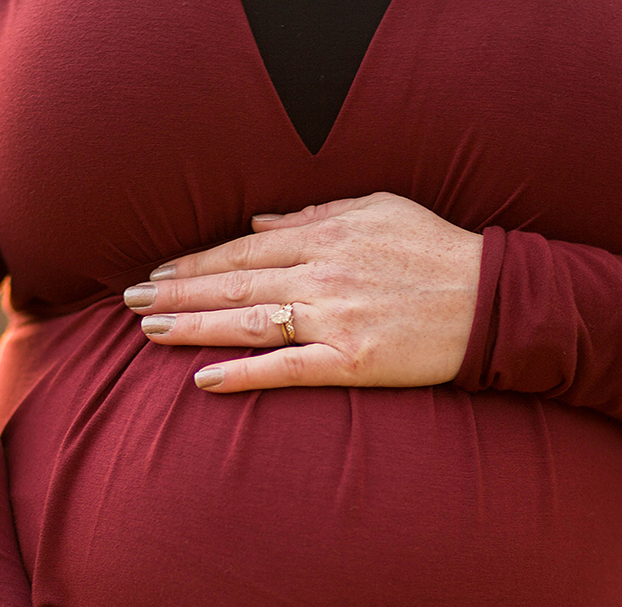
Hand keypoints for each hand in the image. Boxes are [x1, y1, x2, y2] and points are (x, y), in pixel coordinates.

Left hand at [124, 192, 481, 391]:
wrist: (492, 298)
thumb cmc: (436, 250)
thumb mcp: (377, 210)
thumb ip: (314, 215)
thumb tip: (257, 221)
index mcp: (326, 235)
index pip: (244, 248)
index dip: (195, 261)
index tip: (157, 272)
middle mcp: (322, 273)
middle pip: (234, 282)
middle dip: (177, 292)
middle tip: (129, 304)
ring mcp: (335, 319)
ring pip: (248, 322)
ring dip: (194, 327)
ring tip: (149, 333)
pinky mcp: (352, 362)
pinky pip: (286, 369)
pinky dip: (243, 373)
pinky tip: (203, 380)